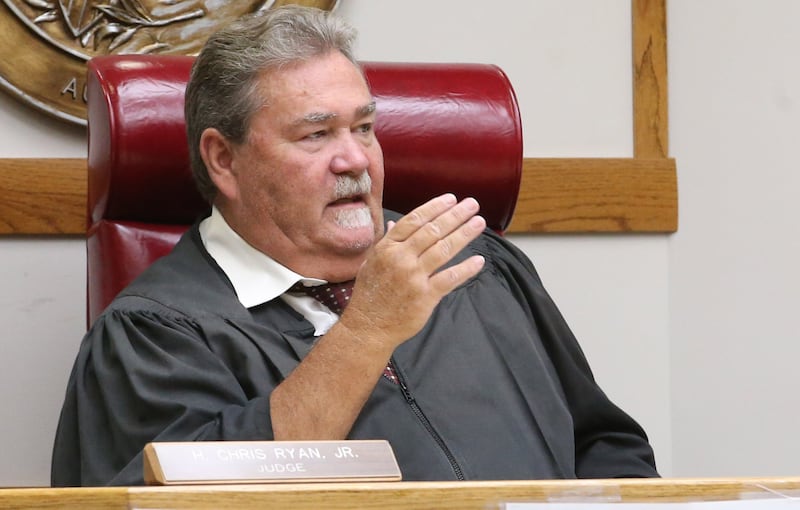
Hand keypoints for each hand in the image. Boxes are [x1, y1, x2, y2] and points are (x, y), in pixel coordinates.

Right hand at [339, 193, 485, 349]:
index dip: (435, 207)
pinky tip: (479, 260)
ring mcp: (414, 277)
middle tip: (472, 205)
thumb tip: (395, 224)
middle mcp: (401, 259)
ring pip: (444, 250)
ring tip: (479, 223)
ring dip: (464, 234)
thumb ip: (387, 242)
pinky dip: (466, 269)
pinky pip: (450, 278)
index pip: (415, 220)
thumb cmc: (370, 294)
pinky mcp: (425, 296)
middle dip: (455, 215)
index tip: (451, 199)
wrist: (368, 327)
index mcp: (387, 247)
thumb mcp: (372, 263)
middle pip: (433, 231)